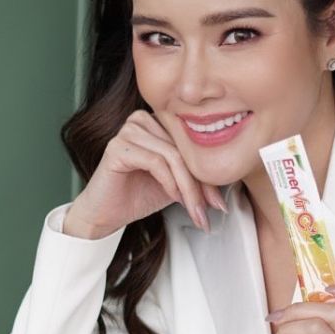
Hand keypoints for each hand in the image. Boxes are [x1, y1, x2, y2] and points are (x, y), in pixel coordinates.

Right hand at [63, 109, 227, 237]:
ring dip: (188, 188)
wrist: (106, 214)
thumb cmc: (138, 195)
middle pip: (185, 150)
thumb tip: (228, 179)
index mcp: (158, 122)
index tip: (219, 202)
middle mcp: (143, 120)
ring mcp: (129, 130)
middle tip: (212, 209)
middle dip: (202, 185)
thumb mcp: (176, 183)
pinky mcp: (119, 146)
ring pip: (174, 157)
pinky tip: (174, 198)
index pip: (192, 144)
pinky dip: (170, 183)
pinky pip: (156, 162)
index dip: (209, 174)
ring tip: (194, 210)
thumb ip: (196, 174)